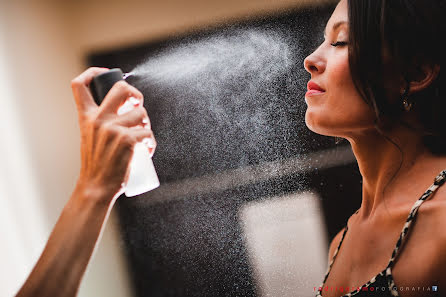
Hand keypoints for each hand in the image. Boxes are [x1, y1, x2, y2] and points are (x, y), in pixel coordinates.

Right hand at [71, 67, 155, 201]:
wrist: (95, 187)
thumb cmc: (96, 165)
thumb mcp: (90, 137)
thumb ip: (100, 123)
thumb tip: (126, 110)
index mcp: (86, 117)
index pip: (79, 85)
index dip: (93, 72)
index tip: (106, 73)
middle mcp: (98, 119)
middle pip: (121, 88)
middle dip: (135, 93)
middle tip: (138, 105)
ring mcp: (113, 129)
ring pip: (142, 114)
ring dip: (146, 124)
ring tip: (142, 138)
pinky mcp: (127, 140)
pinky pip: (148, 135)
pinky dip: (151, 143)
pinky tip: (147, 151)